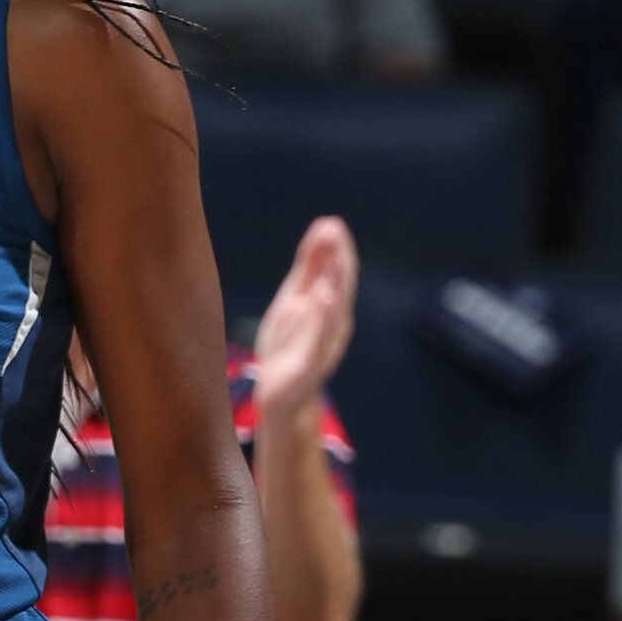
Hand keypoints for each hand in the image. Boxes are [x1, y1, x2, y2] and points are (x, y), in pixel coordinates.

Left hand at [250, 215, 359, 418]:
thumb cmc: (290, 344)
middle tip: (335, 232)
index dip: (335, 249)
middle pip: (338, 287)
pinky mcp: (308, 364)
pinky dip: (322, 318)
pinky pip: (317, 339)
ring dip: (335, 285)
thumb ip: (309, 267)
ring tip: (335, 261)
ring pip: (332, 311)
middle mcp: (333, 324)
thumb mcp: (295, 299)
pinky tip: (322, 299)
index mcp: (328, 306)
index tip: (331, 223)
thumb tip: (325, 227)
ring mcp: (323, 344)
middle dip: (337, 260)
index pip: (336, 273)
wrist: (283, 396)